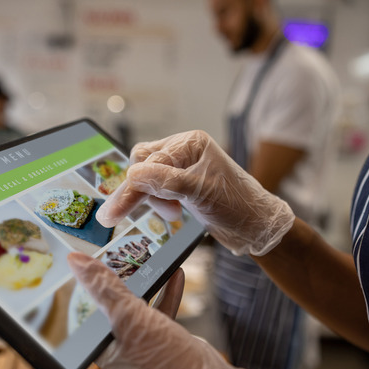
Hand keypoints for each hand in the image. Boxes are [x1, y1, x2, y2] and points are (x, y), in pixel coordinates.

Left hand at [67, 253, 263, 368]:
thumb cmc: (165, 364)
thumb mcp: (129, 318)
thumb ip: (104, 288)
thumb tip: (75, 261)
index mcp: (99, 344)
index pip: (85, 304)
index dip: (88, 278)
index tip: (92, 252)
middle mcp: (117, 342)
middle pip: (113, 300)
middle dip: (120, 275)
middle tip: (125, 248)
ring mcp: (143, 340)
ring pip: (140, 301)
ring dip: (148, 279)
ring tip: (152, 257)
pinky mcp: (165, 338)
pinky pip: (161, 308)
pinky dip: (168, 291)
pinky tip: (176, 274)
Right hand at [96, 130, 294, 255]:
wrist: (256, 226)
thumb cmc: (236, 204)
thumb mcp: (198, 192)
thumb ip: (164, 182)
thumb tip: (132, 176)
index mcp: (189, 143)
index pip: (147, 161)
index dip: (132, 188)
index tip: (112, 214)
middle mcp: (184, 151)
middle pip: (143, 165)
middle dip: (142, 191)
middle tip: (130, 216)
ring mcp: (183, 168)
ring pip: (147, 178)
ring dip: (151, 198)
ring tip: (172, 215)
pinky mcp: (182, 186)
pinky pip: (156, 189)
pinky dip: (157, 202)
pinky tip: (172, 213)